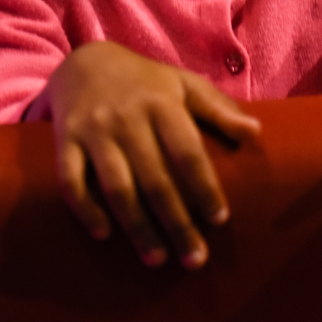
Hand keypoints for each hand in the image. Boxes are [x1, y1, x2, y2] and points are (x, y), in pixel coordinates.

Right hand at [27, 41, 261, 269]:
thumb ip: (219, 109)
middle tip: (195, 259)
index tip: (219, 219)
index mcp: (162, 104)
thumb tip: (256, 133)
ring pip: (117, 187)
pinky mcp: (65, 142)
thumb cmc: (146, 81)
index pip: (187, 151)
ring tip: (157, 260)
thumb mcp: (185, 84)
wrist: (85, 62)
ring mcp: (94, 131)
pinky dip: (85, 209)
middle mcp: (128, 118)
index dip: (204, 186)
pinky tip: (104, 235)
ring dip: (137, 227)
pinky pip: (71, 181)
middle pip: (155, 179)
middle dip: (177, 223)